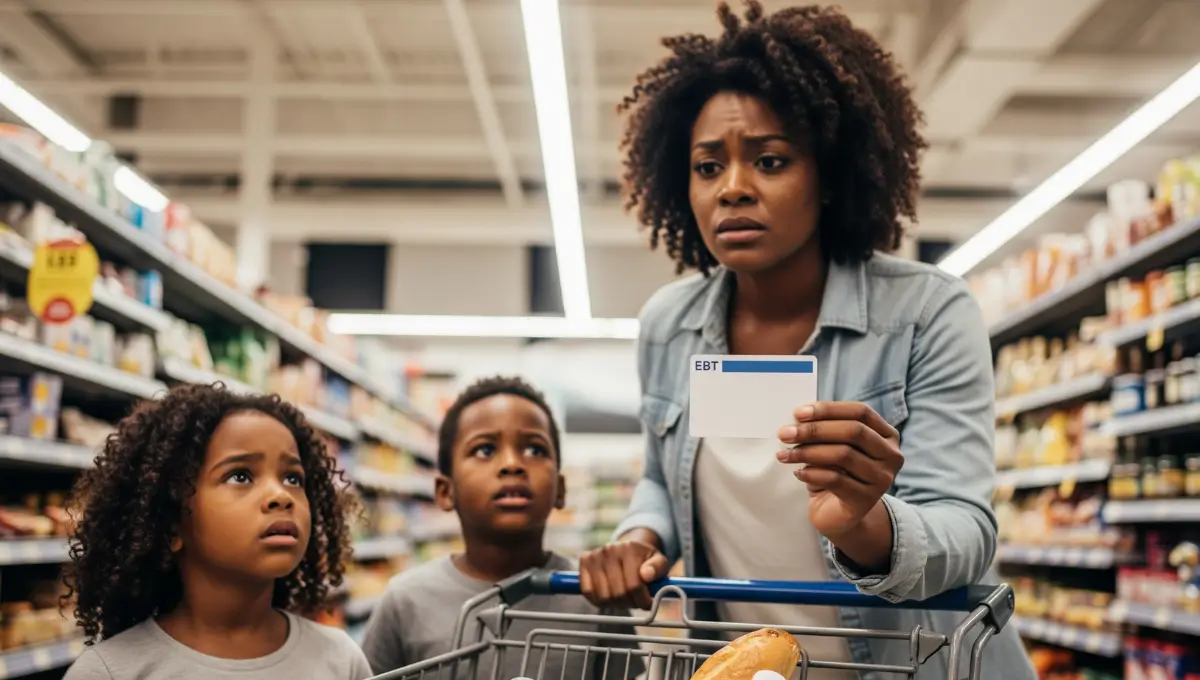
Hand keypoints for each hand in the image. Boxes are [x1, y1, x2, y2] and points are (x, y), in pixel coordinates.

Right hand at [579, 531, 669, 609]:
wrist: (627, 548)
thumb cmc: (645, 560)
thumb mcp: (659, 561)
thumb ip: (658, 568)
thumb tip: (646, 575)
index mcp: (629, 549)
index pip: (634, 586)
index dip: (642, 600)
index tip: (647, 603)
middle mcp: (609, 550)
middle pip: (618, 593)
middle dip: (629, 603)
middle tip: (635, 601)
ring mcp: (595, 555)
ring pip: (603, 596)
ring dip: (615, 604)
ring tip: (623, 598)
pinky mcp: (584, 561)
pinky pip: (588, 591)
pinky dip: (598, 601)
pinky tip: (609, 597)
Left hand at [776, 401, 902, 538]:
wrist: (839, 514)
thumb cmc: (835, 473)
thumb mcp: (833, 446)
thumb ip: (825, 429)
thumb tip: (796, 419)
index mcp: (887, 435)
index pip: (861, 412)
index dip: (829, 409)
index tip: (798, 413)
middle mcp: (891, 455)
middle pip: (854, 431)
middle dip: (815, 430)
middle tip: (785, 434)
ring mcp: (882, 479)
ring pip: (843, 455)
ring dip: (808, 452)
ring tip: (785, 455)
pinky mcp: (866, 499)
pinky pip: (836, 480)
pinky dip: (812, 473)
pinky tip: (797, 473)